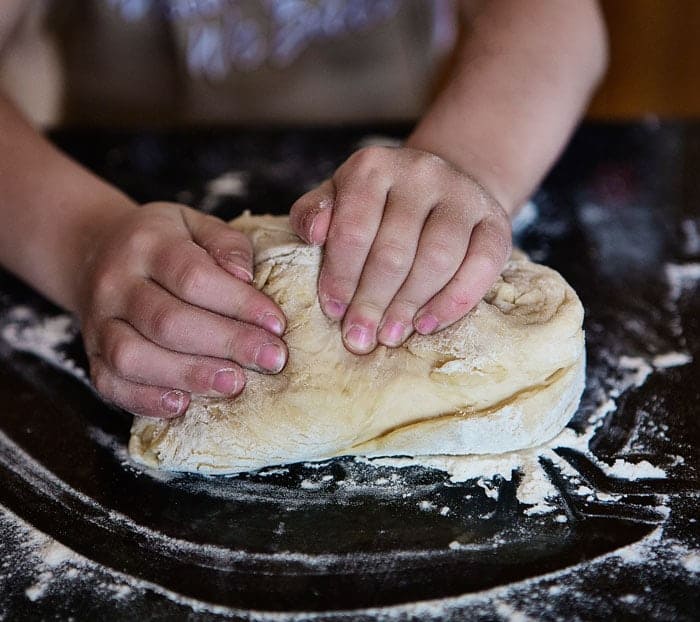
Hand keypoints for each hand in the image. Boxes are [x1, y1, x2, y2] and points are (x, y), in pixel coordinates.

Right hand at [76, 203, 286, 417]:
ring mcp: (98, 322)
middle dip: (227, 343)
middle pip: (169, 321)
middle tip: (271, 360)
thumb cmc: (164, 241)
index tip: (277, 325)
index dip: (239, 303)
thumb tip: (245, 276)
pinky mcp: (91, 354)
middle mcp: (116, 283)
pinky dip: (145, 399)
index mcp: (147, 244)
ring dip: (189, 375)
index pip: (194, 276)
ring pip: (135, 356)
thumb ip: (226, 243)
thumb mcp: (196, 224)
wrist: (95, 250)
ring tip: (234, 385)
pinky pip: (110, 383)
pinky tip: (183, 405)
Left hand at [290, 146, 511, 353]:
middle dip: (372, 301)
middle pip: (394, 250)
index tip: (334, 311)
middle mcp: (421, 171)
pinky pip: (482, 265)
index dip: (340, 276)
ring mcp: (463, 194)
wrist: (440, 190)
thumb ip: (313, 213)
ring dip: (409, 305)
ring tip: (389, 335)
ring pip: (437, 259)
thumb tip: (314, 235)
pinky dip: (454, 301)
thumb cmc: (377, 205)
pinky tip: (427, 324)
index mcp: (373, 166)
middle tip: (359, 337)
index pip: (353, 229)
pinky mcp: (496, 220)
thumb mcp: (337, 199)